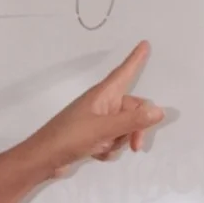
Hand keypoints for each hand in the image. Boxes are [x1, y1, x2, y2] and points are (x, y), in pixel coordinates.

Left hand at [23, 40, 163, 178]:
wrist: (44, 159)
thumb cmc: (70, 137)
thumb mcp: (104, 129)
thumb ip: (132, 121)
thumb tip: (159, 110)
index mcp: (103, 95)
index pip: (124, 73)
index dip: (135, 60)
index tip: (144, 43)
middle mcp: (101, 104)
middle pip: (132, 109)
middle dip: (136, 128)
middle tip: (137, 146)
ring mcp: (97, 121)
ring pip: (124, 128)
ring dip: (118, 141)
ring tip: (101, 147)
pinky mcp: (92, 136)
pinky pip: (112, 140)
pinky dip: (108, 149)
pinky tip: (94, 153)